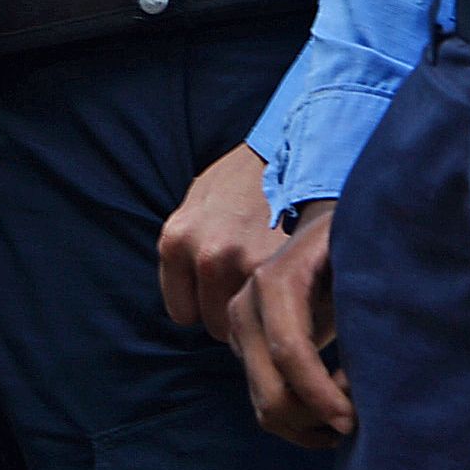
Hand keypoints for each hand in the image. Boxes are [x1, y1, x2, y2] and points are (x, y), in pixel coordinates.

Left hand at [159, 142, 278, 331]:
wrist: (291, 146)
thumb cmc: (243, 178)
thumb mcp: (198, 202)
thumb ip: (186, 247)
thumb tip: (188, 299)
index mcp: (176, 240)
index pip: (183, 313)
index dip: (206, 304)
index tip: (225, 289)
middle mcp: (206, 254)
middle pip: (215, 323)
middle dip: (235, 308)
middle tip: (255, 282)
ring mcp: (244, 262)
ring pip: (250, 323)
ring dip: (262, 309)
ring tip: (275, 279)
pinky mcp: (281, 265)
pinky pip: (277, 310)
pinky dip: (288, 303)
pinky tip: (293, 280)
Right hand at [232, 199, 350, 448]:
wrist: (318, 236)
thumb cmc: (349, 245)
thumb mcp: (361, 254)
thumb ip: (372, 288)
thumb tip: (387, 340)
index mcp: (274, 281)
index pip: (289, 351)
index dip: (320, 394)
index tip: (353, 420)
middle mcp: (246, 308)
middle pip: (271, 391)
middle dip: (318, 416)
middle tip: (360, 414)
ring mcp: (240, 332)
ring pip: (267, 407)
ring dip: (311, 424)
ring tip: (351, 409)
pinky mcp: (246, 352)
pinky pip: (266, 405)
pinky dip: (301, 423)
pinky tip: (334, 409)